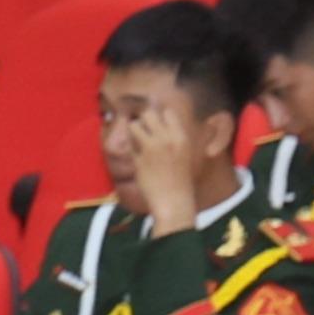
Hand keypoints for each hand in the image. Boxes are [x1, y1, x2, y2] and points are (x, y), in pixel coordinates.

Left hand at [127, 101, 205, 233]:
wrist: (174, 202)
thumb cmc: (180, 180)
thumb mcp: (184, 153)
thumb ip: (172, 137)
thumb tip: (158, 123)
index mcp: (181, 137)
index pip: (167, 112)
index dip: (159, 117)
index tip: (156, 127)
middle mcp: (167, 139)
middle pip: (148, 114)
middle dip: (143, 121)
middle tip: (144, 134)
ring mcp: (152, 149)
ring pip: (134, 125)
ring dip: (134, 133)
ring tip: (139, 145)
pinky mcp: (139, 160)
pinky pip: (130, 146)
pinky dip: (132, 150)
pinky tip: (138, 159)